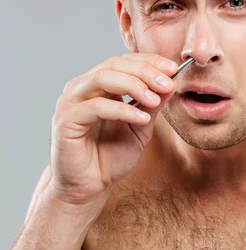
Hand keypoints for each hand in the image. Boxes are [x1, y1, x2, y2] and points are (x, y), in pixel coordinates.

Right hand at [47, 52, 177, 206]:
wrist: (90, 188)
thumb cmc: (110, 157)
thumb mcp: (140, 128)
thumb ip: (152, 105)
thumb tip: (171, 82)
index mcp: (97, 86)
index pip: (123, 62)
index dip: (149, 62)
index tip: (174, 69)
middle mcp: (81, 88)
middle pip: (114, 65)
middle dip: (145, 72)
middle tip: (168, 83)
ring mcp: (70, 102)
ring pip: (102, 79)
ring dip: (133, 85)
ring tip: (155, 100)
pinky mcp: (66, 120)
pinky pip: (96, 107)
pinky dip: (121, 109)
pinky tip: (141, 118)